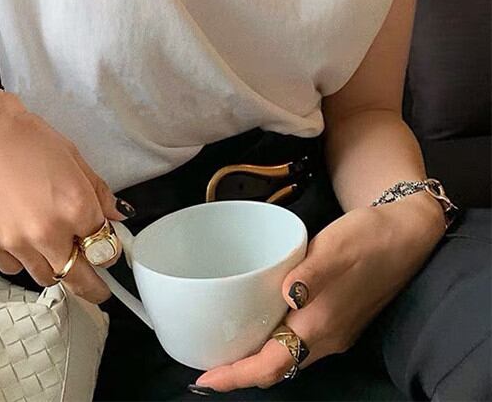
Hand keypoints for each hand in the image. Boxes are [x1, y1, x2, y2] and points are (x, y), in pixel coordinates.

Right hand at [0, 65, 132, 303]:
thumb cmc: (24, 137)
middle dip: (91, 287)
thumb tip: (115, 216)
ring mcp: (15, 242)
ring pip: (44, 277)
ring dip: (53, 268)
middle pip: (79, 278)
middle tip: (97, 291)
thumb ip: (97, 191)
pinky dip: (18, 258)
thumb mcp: (72, 157)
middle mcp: (49, 232)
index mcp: (77, 207)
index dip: (109, 252)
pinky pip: (11, 267)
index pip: (106, 249)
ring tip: (49, 250)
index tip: (107, 255)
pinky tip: (16, 233)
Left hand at [191, 194, 445, 392]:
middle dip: (240, 372)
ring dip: (255, 359)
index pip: (272, 365)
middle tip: (206, 364)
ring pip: (287, 357)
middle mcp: (326, 337)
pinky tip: (258, 322)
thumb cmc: (369, 237)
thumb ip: (310, 274)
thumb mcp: (336, 248)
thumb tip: (287, 294)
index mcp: (321, 324)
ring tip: (224, 347)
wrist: (407, 234)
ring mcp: (334, 330)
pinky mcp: (337, 318)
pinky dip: (271, 343)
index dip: (238, 375)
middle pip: (276, 367)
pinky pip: (297, 342)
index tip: (206, 378)